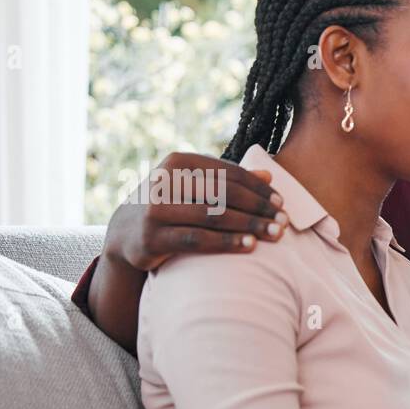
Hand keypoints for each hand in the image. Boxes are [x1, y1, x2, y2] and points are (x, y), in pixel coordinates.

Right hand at [105, 152, 286, 272]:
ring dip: (249, 225)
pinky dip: (227, 242)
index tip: (281, 202)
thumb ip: (228, 180)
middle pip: (224, 193)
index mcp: (178, 162)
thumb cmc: (172, 205)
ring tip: (275, 234)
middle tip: (284, 221)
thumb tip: (269, 173)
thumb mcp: (195, 187)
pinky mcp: (153, 237)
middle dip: (258, 208)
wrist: (125, 234)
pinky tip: (250, 245)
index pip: (228, 173)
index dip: (258, 188)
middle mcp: (165, 181)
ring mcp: (157, 209)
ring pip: (213, 216)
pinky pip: (198, 239)